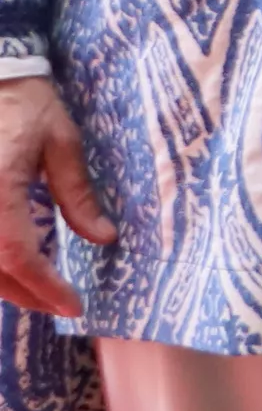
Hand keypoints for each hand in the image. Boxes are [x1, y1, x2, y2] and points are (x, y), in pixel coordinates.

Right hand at [0, 77, 106, 320]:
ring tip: (39, 292)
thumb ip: (78, 194)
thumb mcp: (62, 144)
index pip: (16, 255)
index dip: (43, 287)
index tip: (73, 305)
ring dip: (3, 285)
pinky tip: (11, 267)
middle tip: (61, 305)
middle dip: (26, 294)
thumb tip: (103, 238)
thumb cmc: (26, 105)